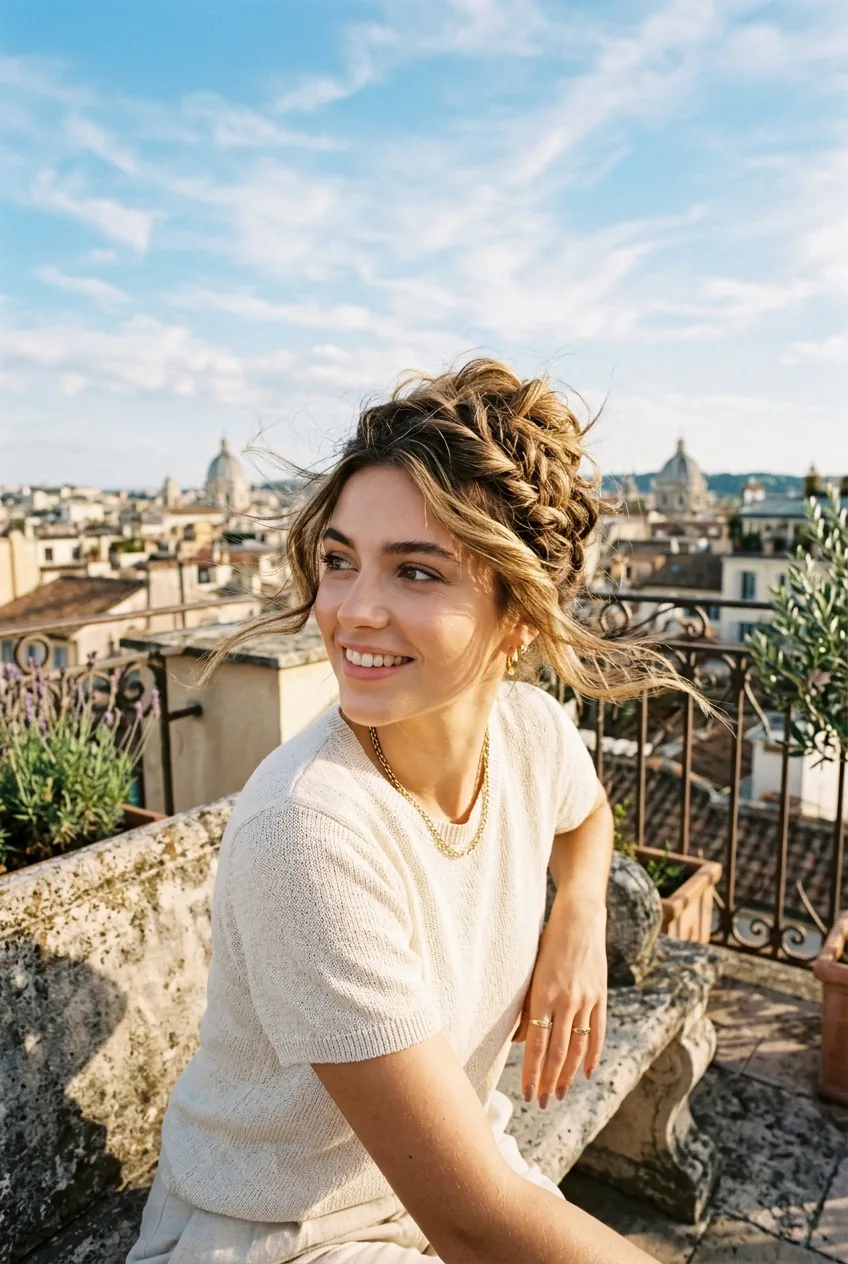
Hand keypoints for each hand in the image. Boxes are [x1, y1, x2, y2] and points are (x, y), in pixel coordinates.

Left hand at [511, 892, 606, 1107]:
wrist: (579, 919)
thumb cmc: (546, 943)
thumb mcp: (530, 971)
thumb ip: (525, 1006)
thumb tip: (520, 1041)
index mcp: (543, 994)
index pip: (535, 1043)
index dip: (531, 1072)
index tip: (527, 1093)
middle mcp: (566, 1000)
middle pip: (556, 1051)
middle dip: (548, 1080)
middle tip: (542, 1102)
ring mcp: (586, 999)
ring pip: (577, 1047)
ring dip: (567, 1074)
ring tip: (559, 1094)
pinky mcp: (600, 996)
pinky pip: (597, 1032)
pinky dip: (592, 1055)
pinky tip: (586, 1073)